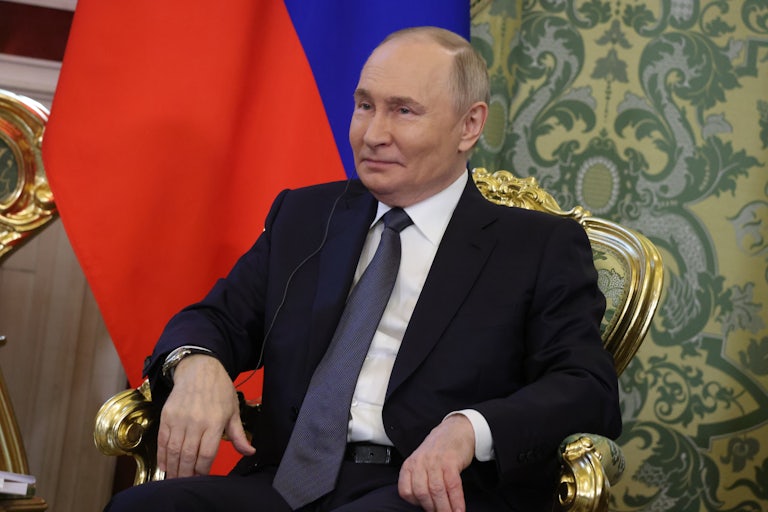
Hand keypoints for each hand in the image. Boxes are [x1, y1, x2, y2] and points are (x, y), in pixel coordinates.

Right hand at [157, 355, 255, 477]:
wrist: (199, 369)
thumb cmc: (219, 389)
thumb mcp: (233, 410)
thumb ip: (239, 435)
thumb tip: (250, 451)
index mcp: (214, 421)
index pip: (207, 453)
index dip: (204, 469)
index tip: (203, 476)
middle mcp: (196, 422)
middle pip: (189, 455)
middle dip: (187, 473)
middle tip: (186, 482)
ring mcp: (179, 419)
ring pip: (174, 450)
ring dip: (173, 467)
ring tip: (176, 477)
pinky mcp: (167, 416)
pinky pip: (162, 440)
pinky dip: (162, 455)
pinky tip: (165, 464)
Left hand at [398, 414, 474, 511]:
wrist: (457, 429)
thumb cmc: (439, 449)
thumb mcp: (422, 461)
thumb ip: (419, 478)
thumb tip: (425, 502)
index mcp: (411, 464)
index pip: (406, 491)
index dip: (415, 504)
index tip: (427, 508)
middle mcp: (420, 462)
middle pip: (422, 493)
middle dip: (432, 509)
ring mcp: (435, 461)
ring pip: (437, 491)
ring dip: (445, 508)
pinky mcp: (450, 461)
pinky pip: (452, 486)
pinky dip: (456, 500)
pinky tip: (459, 509)